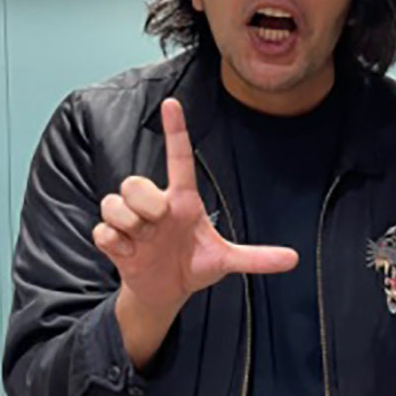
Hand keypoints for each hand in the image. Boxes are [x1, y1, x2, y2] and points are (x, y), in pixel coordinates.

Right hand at [93, 98, 297, 365]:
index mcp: (183, 201)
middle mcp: (155, 204)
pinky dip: (115, 244)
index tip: (172, 103)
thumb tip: (293, 259)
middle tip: (158, 224)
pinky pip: (102, 230)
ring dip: (130, 224)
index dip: (176, 131)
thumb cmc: (194, 265)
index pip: (179, 160)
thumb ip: (256, 258)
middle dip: (146, 204)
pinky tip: (129, 253)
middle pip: (135, 181)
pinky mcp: (112, 239)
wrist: (167, 292)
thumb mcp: (225, 261)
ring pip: (113, 202)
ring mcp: (131, 221)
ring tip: (144, 240)